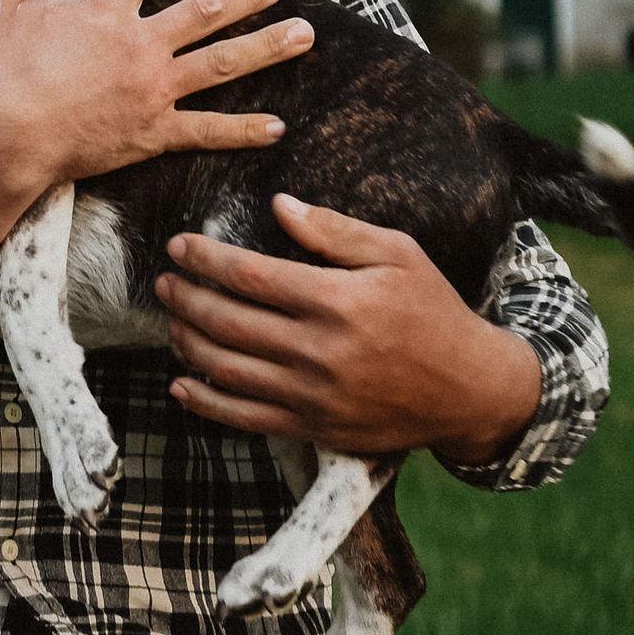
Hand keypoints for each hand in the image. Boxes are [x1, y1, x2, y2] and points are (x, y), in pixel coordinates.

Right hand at [0, 0, 312, 273]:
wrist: (5, 133)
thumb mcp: (3, 6)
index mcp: (104, 8)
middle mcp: (140, 42)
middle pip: (206, 11)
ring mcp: (153, 88)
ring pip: (223, 62)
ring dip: (267, 47)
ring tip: (304, 34)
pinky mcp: (153, 132)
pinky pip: (208, 130)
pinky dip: (243, 130)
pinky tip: (276, 126)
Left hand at [158, 196, 541, 463]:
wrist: (469, 389)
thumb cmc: (433, 312)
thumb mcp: (398, 255)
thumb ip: (335, 231)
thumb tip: (279, 205)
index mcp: (338, 301)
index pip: (249, 275)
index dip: (205, 259)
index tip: (179, 246)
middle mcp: (320, 351)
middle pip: (228, 321)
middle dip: (185, 298)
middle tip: (164, 281)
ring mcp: (313, 395)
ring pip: (227, 369)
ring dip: (187, 342)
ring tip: (172, 320)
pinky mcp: (313, 428)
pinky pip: (244, 418)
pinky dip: (205, 403)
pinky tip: (182, 383)